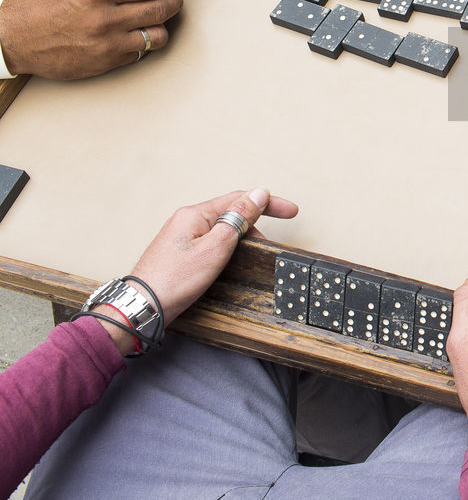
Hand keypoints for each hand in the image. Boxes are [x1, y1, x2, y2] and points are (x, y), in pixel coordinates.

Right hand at [0, 0, 181, 78]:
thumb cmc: (35, 5)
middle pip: (161, 9)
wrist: (10, 39)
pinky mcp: (105, 63)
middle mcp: (105, 19)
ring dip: (162, 24)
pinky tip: (137, 31)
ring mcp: (107, 44)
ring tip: (156, 16)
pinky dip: (143, 41)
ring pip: (157, 36)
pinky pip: (139, 53)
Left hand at [129, 188, 298, 322]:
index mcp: (195, 214)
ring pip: (220, 229)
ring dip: (239, 239)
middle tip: (267, 246)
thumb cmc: (173, 280)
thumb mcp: (216, 247)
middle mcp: (186, 221)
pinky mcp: (178, 253)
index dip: (268, 204)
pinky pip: (209, 242)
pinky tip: (228, 264)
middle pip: (230, 214)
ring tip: (248, 258)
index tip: (290, 211)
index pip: (240, 199)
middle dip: (253, 226)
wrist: (142, 308)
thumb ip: (239, 218)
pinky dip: (225, 249)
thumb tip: (257, 194)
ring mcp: (180, 237)